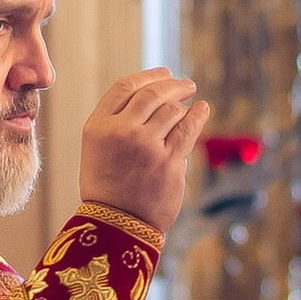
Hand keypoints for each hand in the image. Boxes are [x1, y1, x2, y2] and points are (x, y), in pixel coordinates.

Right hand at [81, 68, 207, 232]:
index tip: (165, 73)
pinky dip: (198, 115)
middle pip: (151, 95)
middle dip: (172, 85)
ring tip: (192, 103)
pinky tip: (202, 109)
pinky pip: (188, 129)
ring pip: (171, 110)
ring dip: (183, 105)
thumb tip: (156, 100)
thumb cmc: (108, 189)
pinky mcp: (168, 161)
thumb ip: (118, 123)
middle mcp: (120, 131)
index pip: (125, 88)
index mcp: (97, 126)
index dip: (149, 77)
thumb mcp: (99, 150)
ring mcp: (145, 146)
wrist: (115, 226)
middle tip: (186, 84)